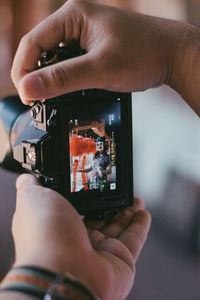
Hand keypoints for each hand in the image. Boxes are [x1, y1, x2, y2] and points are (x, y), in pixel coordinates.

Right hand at [11, 0, 179, 103]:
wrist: (172, 56)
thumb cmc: (145, 52)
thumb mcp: (99, 69)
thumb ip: (62, 79)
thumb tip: (29, 88)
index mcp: (72, 15)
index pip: (32, 42)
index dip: (24, 70)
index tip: (26, 95)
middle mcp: (75, 23)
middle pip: (40, 51)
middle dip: (35, 76)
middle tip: (37, 100)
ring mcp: (83, 37)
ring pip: (54, 59)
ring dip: (50, 79)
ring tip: (51, 98)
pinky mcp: (91, 50)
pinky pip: (68, 64)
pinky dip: (65, 79)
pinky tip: (67, 91)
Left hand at [13, 174, 150, 299]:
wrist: (64, 272)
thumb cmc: (45, 236)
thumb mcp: (33, 198)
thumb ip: (31, 186)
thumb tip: (27, 178)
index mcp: (58, 226)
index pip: (75, 208)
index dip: (86, 196)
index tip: (96, 183)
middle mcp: (78, 241)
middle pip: (99, 218)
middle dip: (110, 203)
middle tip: (120, 190)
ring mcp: (100, 253)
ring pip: (118, 227)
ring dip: (128, 211)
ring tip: (136, 198)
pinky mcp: (120, 262)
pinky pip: (133, 241)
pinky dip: (140, 226)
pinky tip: (143, 212)